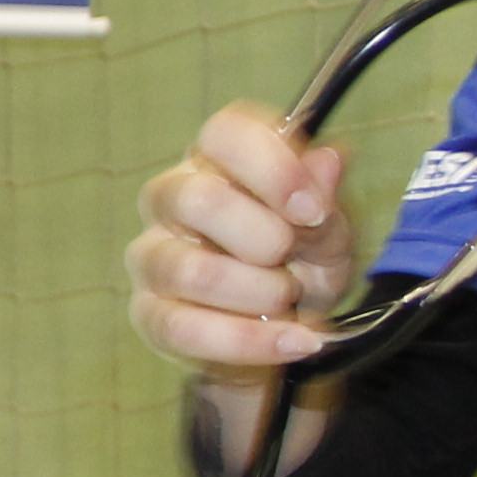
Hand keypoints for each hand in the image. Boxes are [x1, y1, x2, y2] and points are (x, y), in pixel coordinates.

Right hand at [132, 102, 354, 376]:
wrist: (283, 331)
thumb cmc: (299, 263)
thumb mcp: (328, 232)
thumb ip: (324, 199)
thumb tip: (326, 160)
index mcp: (217, 164)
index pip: (224, 134)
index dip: (272, 166)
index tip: (312, 209)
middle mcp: (171, 201)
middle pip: (197, 199)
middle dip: (264, 238)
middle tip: (292, 259)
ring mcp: (152, 258)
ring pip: (194, 271)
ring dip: (262, 293)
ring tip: (291, 303)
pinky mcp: (148, 315)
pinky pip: (186, 329)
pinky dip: (250, 341)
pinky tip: (293, 342)